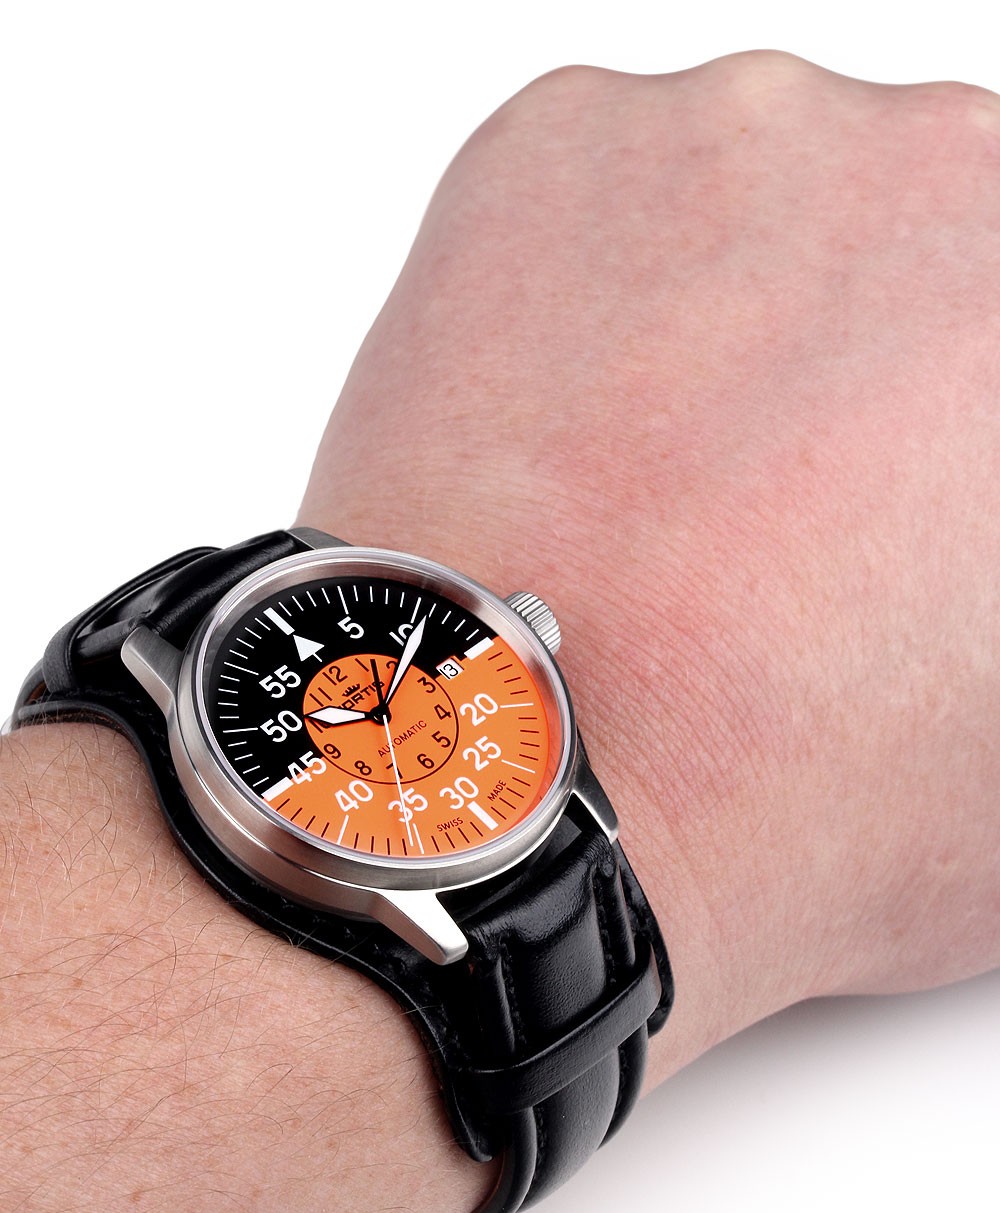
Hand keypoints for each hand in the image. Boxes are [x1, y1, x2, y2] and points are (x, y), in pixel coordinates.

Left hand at [301, 55, 999, 1070]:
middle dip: (874, 359)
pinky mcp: (562, 143)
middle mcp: (935, 173)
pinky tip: (589, 422)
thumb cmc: (776, 789)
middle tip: (798, 492)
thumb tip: (952, 523)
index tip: (907, 477)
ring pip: (769, 199)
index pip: (987, 327)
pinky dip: (606, 284)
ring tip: (675, 476)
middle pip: (913, 237)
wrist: (518, 783)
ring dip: (744, 314)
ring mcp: (742, 135)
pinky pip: (617, 187)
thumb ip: (998, 597)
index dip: (940, 427)